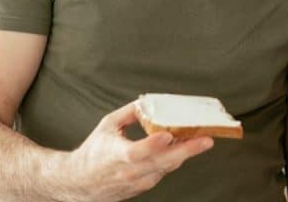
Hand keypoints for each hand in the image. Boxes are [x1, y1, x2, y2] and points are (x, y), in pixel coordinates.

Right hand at [64, 100, 213, 201]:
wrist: (81, 183)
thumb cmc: (94, 152)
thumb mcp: (107, 126)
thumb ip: (129, 113)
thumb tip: (148, 101)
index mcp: (114, 154)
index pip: (136, 152)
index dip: (152, 144)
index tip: (167, 135)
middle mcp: (128, 171)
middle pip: (161, 162)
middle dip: (186, 151)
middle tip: (206, 139)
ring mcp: (137, 182)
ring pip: (167, 167)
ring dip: (185, 154)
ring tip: (202, 139)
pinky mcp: (144, 186)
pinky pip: (164, 171)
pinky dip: (175, 160)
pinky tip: (184, 147)